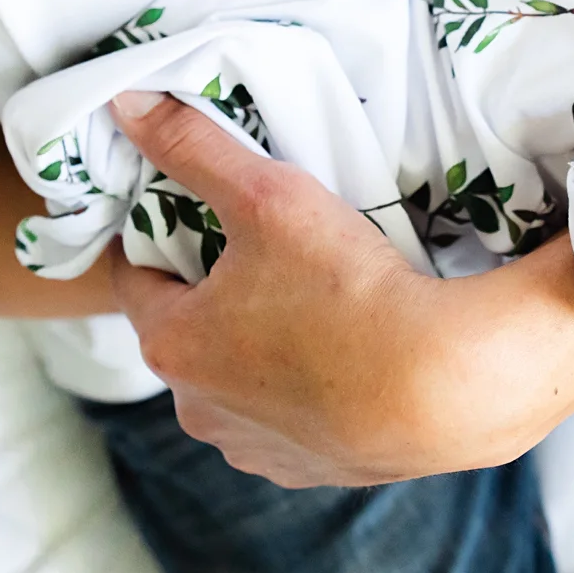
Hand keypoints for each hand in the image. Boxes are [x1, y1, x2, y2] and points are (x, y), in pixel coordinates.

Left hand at [104, 90, 573, 486]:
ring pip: (236, 381)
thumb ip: (195, 148)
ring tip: (310, 300)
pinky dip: (302, 388)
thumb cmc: (350, 292)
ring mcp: (254, 448)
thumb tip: (128, 102)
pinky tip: (341, 354)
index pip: (135, 278)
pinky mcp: (310, 470)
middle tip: (260, 246)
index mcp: (172, 345)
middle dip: (212, 290)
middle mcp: (198, 409)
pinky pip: (287, 419)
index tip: (187, 211)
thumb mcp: (269, 197)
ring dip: (256, 346)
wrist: (445, 387)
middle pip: (187, 331)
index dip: (158, 237)